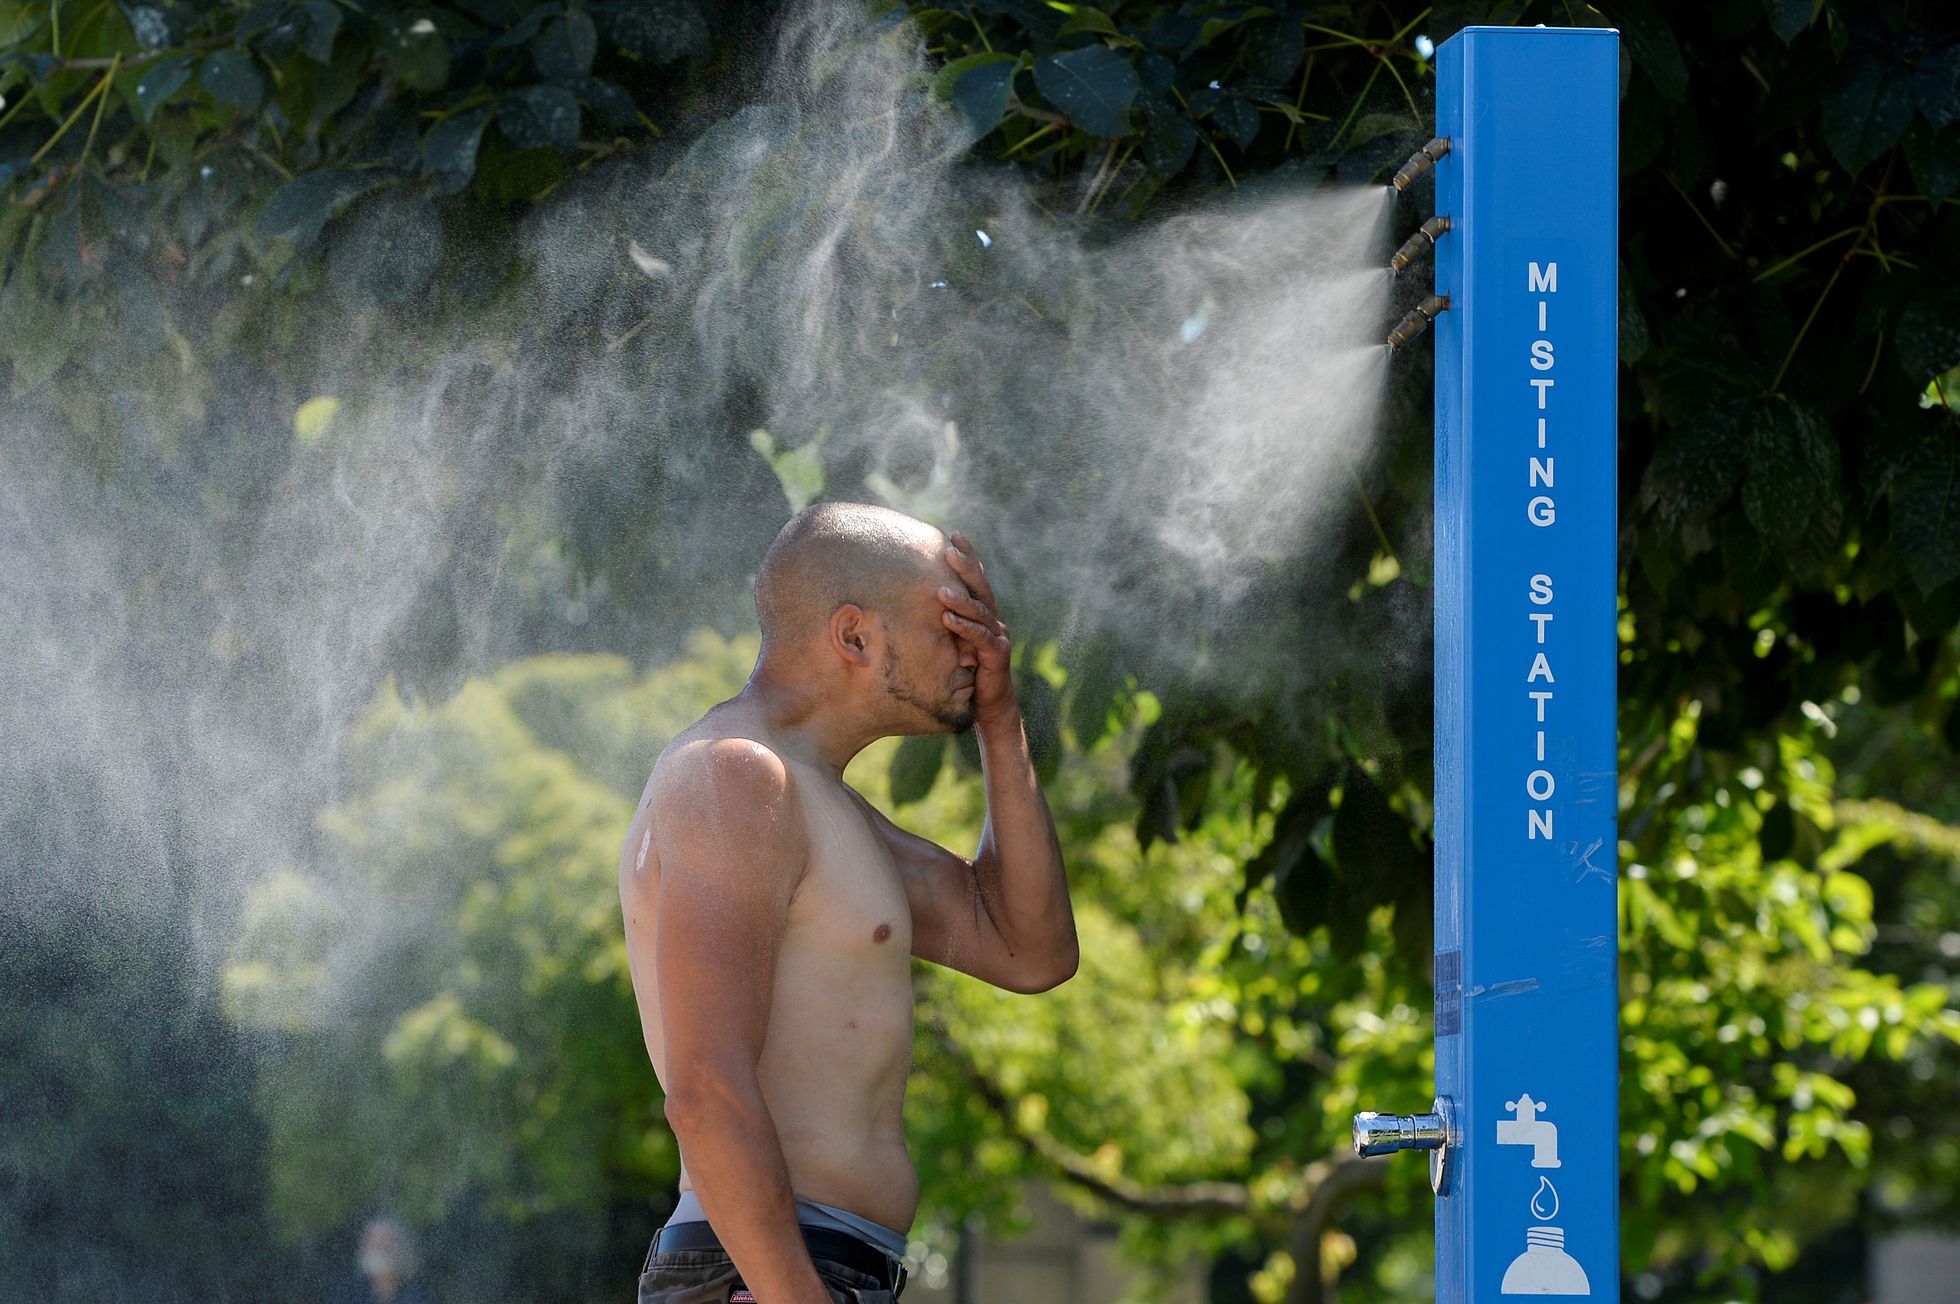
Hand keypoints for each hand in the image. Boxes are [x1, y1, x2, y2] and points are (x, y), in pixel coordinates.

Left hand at [938, 530, 1014, 723]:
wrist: (987, 706)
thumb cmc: (966, 673)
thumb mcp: (953, 642)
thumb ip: (945, 620)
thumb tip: (916, 599)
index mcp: (984, 613)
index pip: (976, 579)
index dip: (968, 556)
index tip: (953, 535)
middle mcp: (994, 620)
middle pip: (980, 588)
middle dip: (965, 566)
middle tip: (949, 549)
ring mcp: (998, 636)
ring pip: (980, 611)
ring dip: (960, 599)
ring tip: (940, 590)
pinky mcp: (997, 655)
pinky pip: (979, 638)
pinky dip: (964, 627)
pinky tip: (947, 619)